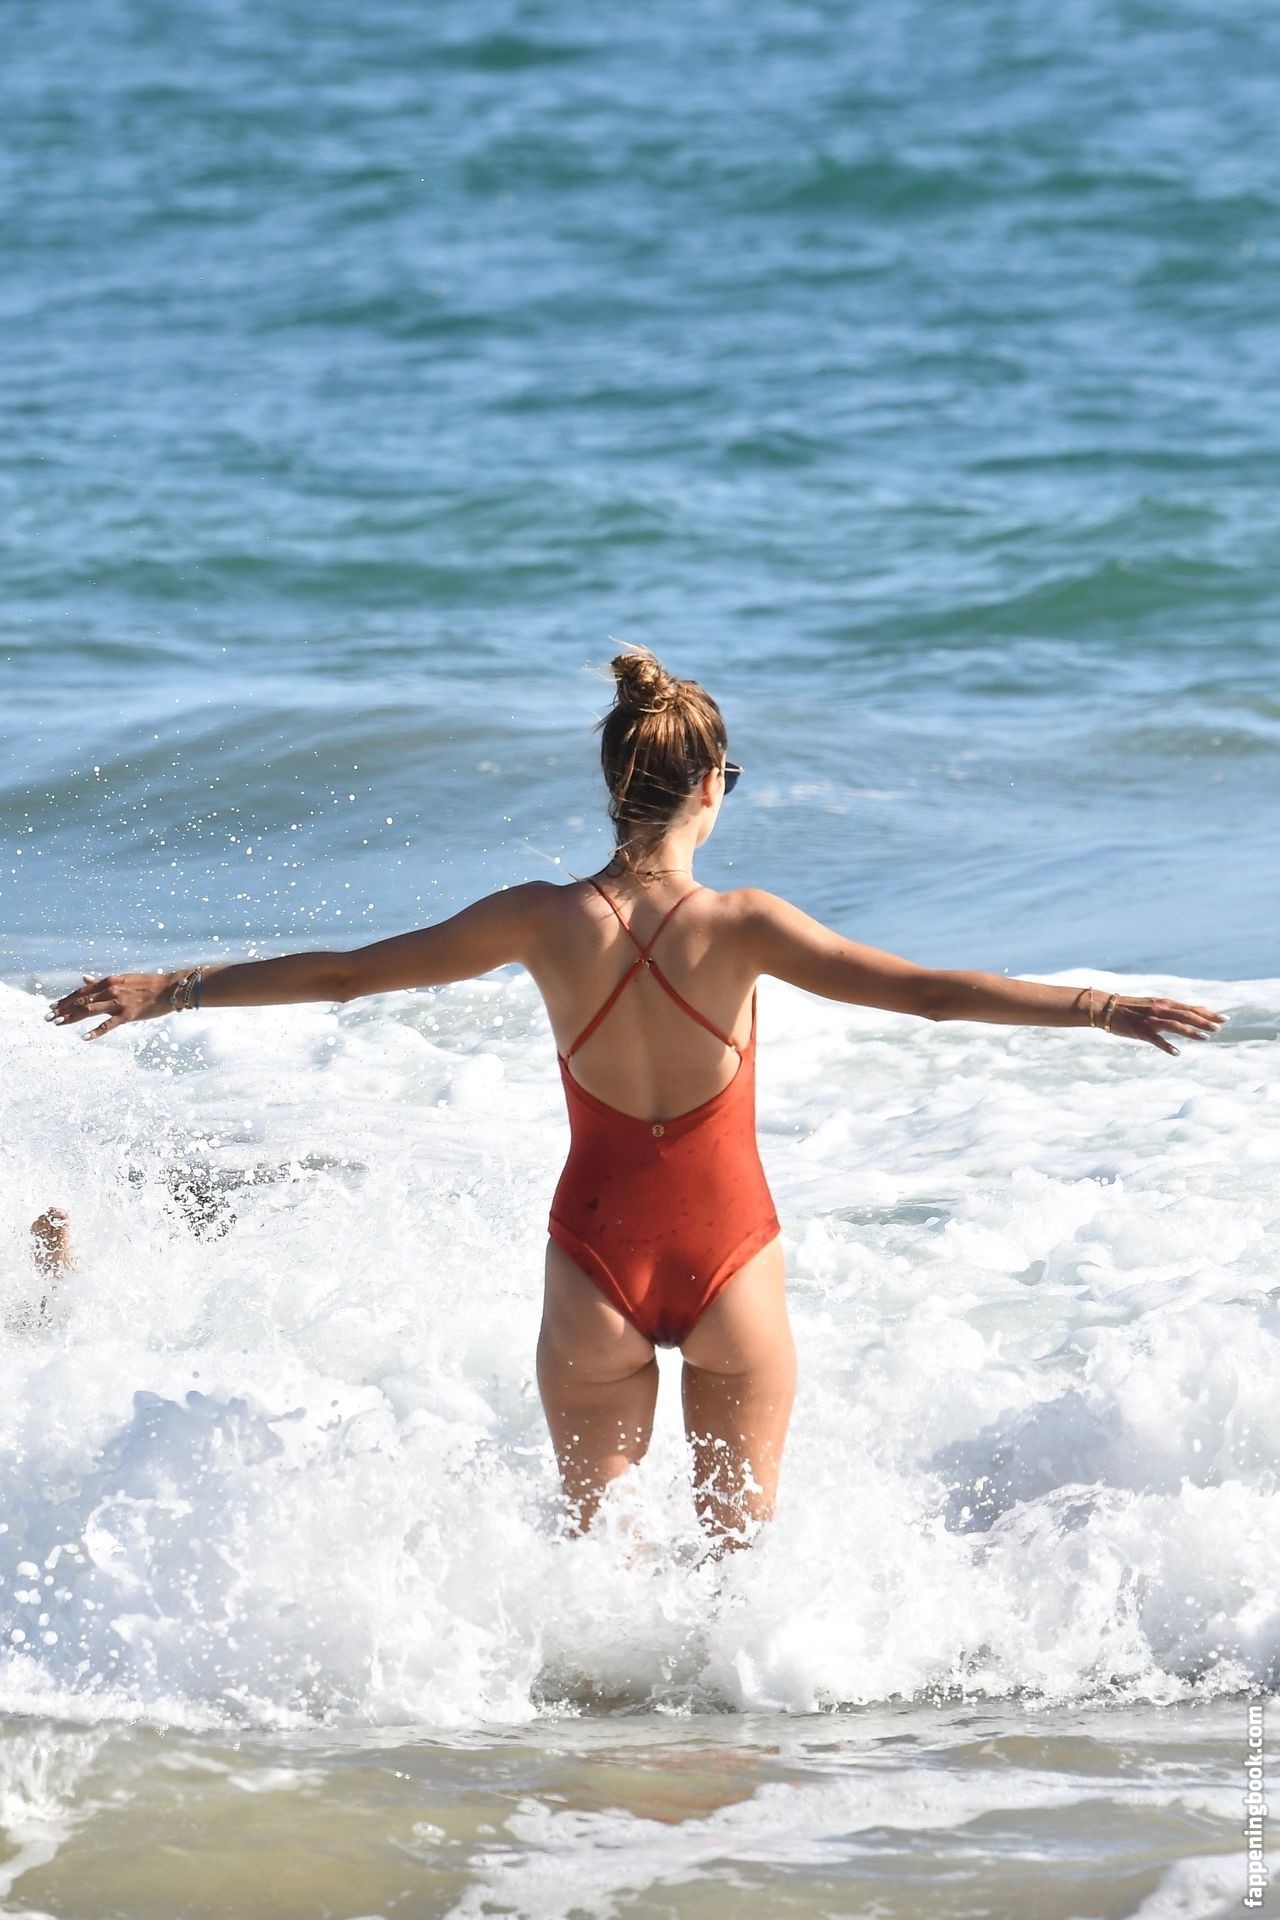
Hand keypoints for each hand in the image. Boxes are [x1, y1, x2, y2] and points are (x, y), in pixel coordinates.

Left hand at [45, 972, 176, 1040]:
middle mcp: (111, 990)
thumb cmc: (148, 983)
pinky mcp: (128, 1015)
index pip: (82, 992)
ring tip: (57, 1023)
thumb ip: (102, 982)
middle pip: (81, 1001)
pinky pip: (109, 1024)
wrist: (169, 988)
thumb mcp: (123, 979)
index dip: (66, 999)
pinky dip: (96, 1031)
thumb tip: (84, 979)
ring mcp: (119, 1002)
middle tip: (48, 1017)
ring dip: (71, 1017)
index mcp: (109, 981)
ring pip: (89, 1010)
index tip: (53, 1006)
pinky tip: (84, 1037)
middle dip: (63, 1009)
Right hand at [1108, 995, 1227, 1055]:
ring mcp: (1150, 1020)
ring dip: (1190, 1031)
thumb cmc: (1133, 1008)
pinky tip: (1177, 1052)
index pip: (1191, 1008)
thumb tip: (1197, 1011)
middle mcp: (1160, 1010)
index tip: (1225, 1018)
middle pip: (1186, 1015)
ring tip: (1205, 1038)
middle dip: (1204, 1021)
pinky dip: (1166, 1046)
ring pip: (1174, 1025)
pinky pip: (1155, 1039)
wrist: (1106, 1008)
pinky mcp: (1140, 1031)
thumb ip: (1174, 1009)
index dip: (1208, 1013)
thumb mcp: (1155, 1004)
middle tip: (1220, 1028)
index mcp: (1164, 1003)